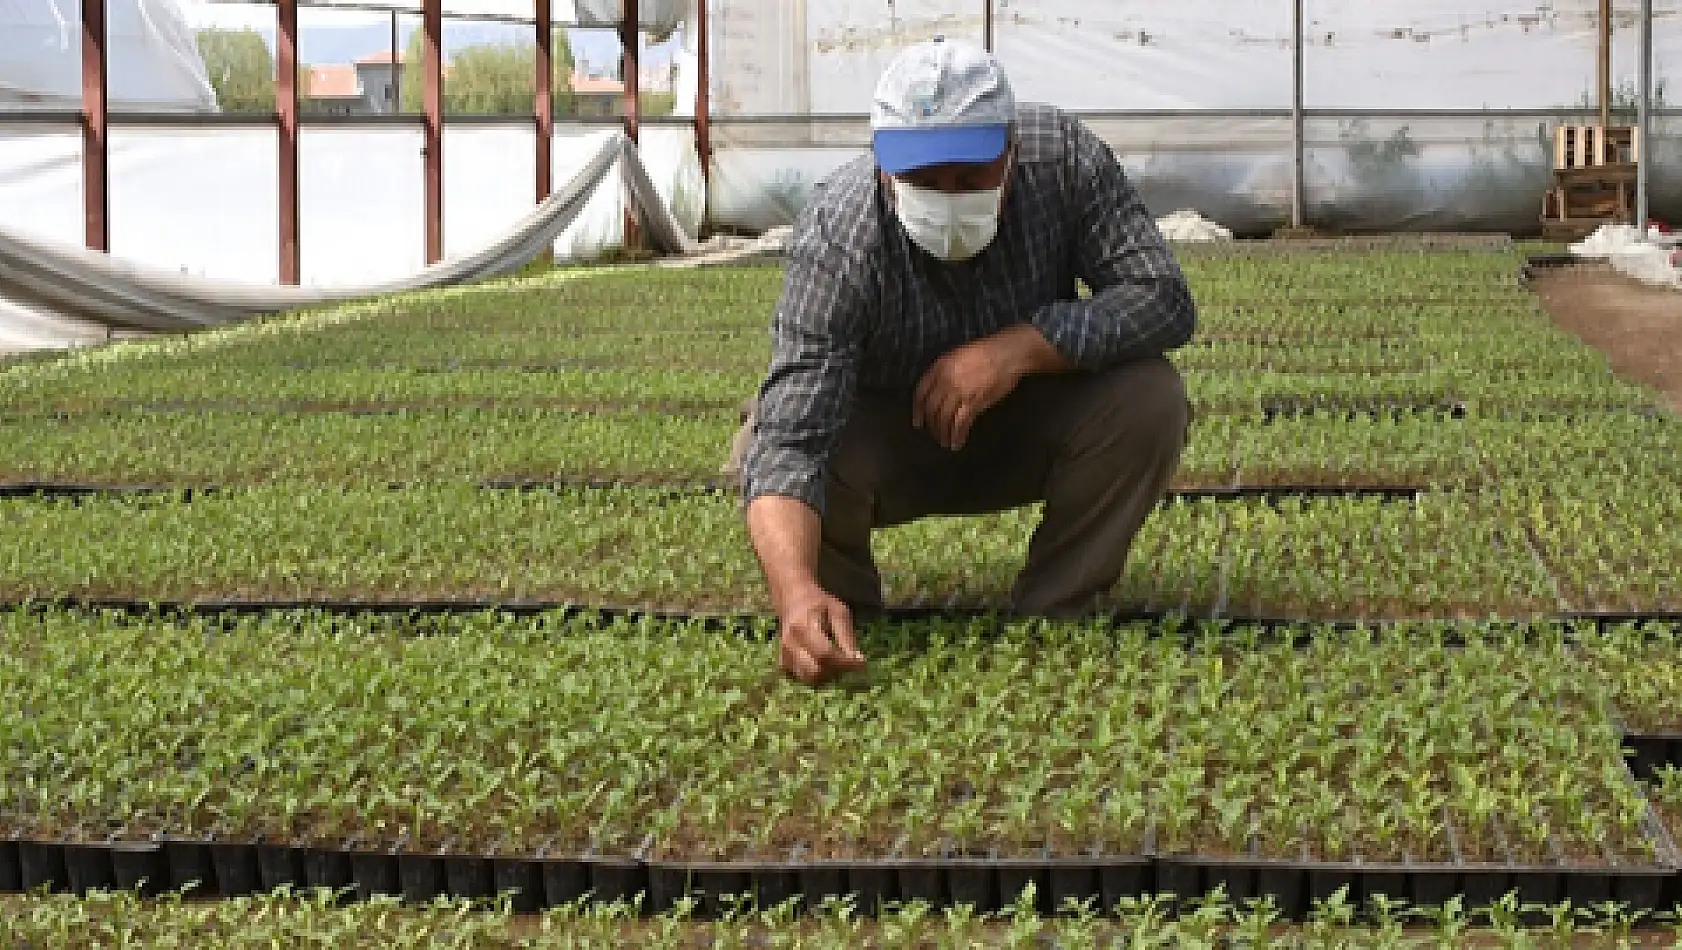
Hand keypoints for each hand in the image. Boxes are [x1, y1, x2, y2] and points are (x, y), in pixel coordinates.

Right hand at [776, 584, 866, 685]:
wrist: (794, 603)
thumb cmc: (820, 606)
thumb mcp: (839, 613)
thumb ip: (847, 638)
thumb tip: (859, 662)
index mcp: (802, 625)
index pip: (824, 653)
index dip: (845, 662)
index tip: (862, 664)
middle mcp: (789, 643)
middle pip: (816, 671)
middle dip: (836, 670)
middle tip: (847, 660)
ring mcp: (783, 655)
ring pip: (810, 679)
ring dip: (827, 675)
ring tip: (835, 660)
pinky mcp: (783, 665)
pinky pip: (804, 679)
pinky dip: (816, 676)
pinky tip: (822, 662)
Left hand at [913, 336, 1023, 450]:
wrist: (1009, 353)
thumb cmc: (989, 351)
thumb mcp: (959, 355)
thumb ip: (947, 372)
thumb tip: (941, 390)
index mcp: (940, 367)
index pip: (921, 393)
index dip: (918, 410)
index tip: (917, 422)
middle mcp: (946, 380)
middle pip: (932, 408)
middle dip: (932, 425)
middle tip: (934, 435)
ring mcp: (959, 392)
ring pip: (944, 418)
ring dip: (943, 433)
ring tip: (944, 442)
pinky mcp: (974, 402)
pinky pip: (960, 423)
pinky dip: (957, 435)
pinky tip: (957, 442)